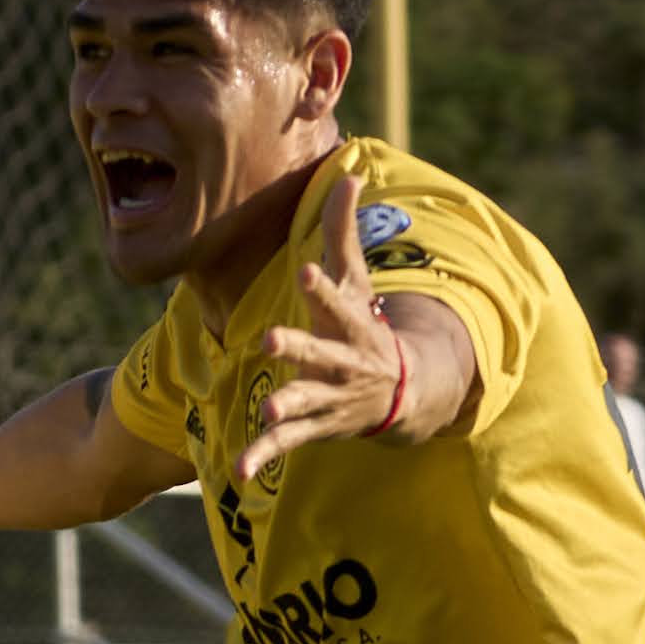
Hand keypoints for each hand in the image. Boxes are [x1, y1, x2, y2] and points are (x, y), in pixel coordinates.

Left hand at [235, 171, 420, 488]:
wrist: (404, 392)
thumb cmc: (366, 324)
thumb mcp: (357, 280)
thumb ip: (343, 231)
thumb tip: (349, 170)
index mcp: (351, 324)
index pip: (336, 301)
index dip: (321, 288)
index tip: (303, 270)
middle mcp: (344, 362)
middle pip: (322, 354)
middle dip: (300, 349)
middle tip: (272, 341)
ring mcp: (331, 397)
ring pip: (307, 402)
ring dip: (289, 408)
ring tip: (268, 410)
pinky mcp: (315, 426)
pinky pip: (286, 444)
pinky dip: (263, 457)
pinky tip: (240, 473)